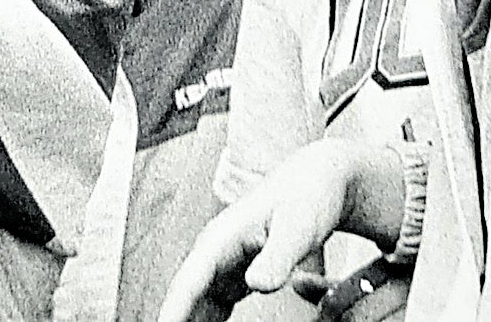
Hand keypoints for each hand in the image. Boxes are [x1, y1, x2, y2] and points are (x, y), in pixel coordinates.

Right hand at [156, 139, 381, 321]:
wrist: (317, 182)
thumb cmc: (306, 196)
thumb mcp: (298, 226)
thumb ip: (277, 256)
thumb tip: (256, 284)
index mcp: (221, 237)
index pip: (189, 282)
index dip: (173, 309)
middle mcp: (215, 251)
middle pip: (186, 296)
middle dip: (176, 318)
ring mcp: (223, 264)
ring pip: (196, 302)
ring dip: (188, 320)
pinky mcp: (236, 275)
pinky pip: (213, 305)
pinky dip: (206, 320)